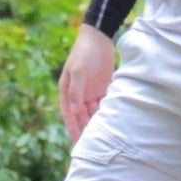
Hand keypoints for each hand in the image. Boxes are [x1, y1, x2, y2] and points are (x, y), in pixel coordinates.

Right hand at [57, 24, 115, 141]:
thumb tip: (74, 111)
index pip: (69, 114)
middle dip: (86, 128)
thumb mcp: (78, 71)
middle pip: (82, 115)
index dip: (72, 128)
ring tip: (106, 135)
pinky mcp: (103, 87)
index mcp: (67, 90)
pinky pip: (104, 103)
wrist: (99, 37)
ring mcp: (91, 91)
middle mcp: (78, 93)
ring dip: (98, 121)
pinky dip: (107, 111)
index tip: (77, 141)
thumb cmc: (83, 53)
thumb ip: (76, 91)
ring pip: (94, 111)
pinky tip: (114, 120)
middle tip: (94, 143)